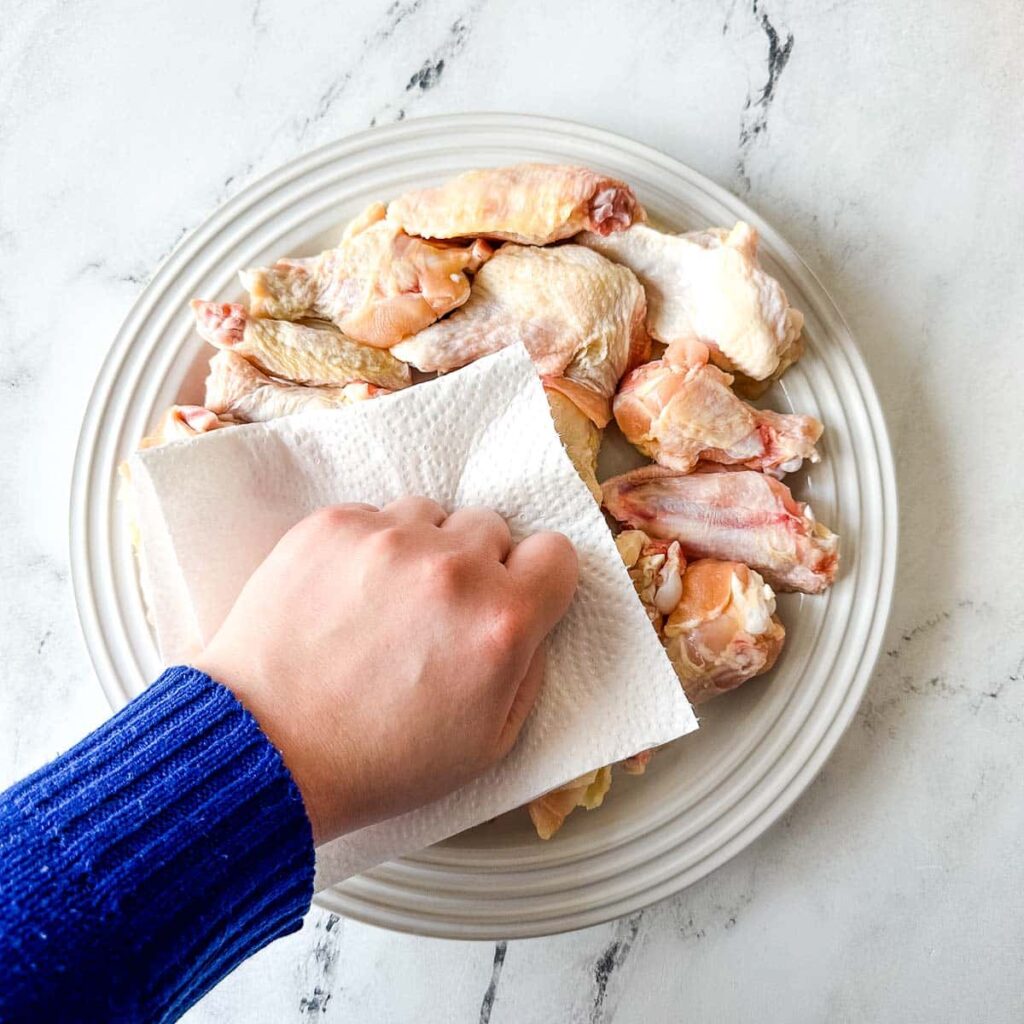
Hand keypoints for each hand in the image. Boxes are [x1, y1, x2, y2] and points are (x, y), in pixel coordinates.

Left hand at [194, 498, 577, 844]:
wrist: (268, 751)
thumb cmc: (378, 760)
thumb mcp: (490, 744)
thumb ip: (529, 669)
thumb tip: (531, 617)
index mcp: (503, 622)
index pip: (556, 552)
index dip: (535, 579)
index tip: (511, 596)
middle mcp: (452, 569)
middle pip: (491, 527)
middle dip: (475, 565)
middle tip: (437, 613)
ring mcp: (388, 540)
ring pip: (430, 514)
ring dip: (421, 548)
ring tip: (386, 600)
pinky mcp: (331, 527)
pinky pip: (373, 515)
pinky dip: (368, 546)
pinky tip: (346, 594)